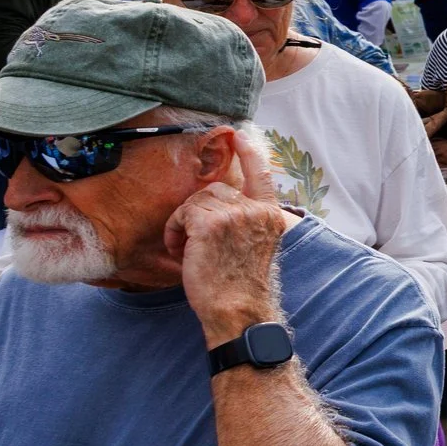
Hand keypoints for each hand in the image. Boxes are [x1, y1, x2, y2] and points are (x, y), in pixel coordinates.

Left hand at [166, 135, 288, 344]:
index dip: (250, 153)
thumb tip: (221, 204)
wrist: (237, 310)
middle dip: (198, 210)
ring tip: (188, 250)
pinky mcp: (211, 223)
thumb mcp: (254, 247)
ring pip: (197, 200)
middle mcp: (257, 210)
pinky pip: (182, 213)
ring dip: (184, 223)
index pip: (262, 176)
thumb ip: (247, 221)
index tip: (240, 135)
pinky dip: (174, 231)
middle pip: (216, 189)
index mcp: (272, 216)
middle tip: (193, 240)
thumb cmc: (240, 286)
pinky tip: (181, 251)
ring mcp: (236, 215)